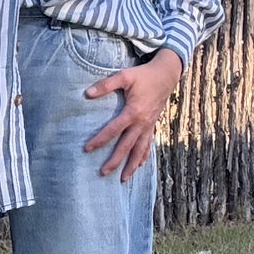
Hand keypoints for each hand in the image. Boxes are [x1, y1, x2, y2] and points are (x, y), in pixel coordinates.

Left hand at [82, 47, 184, 180]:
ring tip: (123, 179)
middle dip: (115, 161)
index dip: (100, 140)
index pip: (113, 130)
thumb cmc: (143, 75)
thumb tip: (87, 93)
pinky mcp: (152, 125)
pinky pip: (148, 144)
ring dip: (132, 165)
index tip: (87, 149)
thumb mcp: (124, 76)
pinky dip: (143, 156)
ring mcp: (149, 126)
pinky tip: (139, 165)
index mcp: (133, 112)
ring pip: (140, 150)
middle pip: (127, 146)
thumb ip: (106, 85)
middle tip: (103, 172)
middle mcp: (142, 123)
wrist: (166, 75)